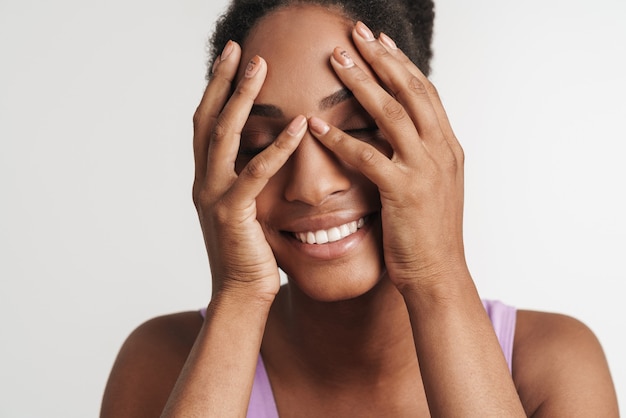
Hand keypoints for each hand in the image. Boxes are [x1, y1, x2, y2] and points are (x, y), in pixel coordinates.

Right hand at [192, 41, 306, 300]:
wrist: (240, 294)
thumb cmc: (249, 254)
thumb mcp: (245, 210)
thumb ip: (247, 181)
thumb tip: (265, 156)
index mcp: (207, 179)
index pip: (207, 124)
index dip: (216, 90)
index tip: (230, 60)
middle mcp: (203, 182)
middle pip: (207, 119)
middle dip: (221, 81)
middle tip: (238, 49)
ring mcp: (213, 197)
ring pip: (224, 136)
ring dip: (241, 99)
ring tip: (259, 68)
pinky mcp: (232, 214)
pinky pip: (255, 173)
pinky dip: (277, 148)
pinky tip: (298, 127)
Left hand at [308, 23, 467, 293]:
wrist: (439, 275)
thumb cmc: (428, 235)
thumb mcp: (433, 187)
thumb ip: (421, 156)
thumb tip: (401, 135)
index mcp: (448, 147)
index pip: (424, 93)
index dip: (401, 64)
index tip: (379, 41)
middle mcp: (442, 151)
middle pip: (410, 91)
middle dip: (382, 59)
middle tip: (356, 33)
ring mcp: (426, 170)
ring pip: (393, 113)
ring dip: (362, 84)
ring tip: (336, 60)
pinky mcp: (405, 192)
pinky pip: (368, 157)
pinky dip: (340, 138)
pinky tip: (316, 125)